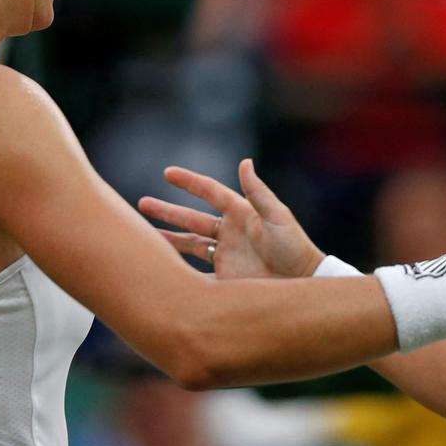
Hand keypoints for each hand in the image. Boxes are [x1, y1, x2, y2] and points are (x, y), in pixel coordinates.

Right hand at [138, 159, 324, 279]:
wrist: (303, 284)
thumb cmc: (294, 248)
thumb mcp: (277, 217)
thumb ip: (258, 192)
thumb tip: (245, 162)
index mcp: (240, 214)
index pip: (210, 192)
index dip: (189, 182)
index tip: (168, 173)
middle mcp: (229, 233)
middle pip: (191, 218)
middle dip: (167, 211)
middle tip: (142, 203)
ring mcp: (225, 255)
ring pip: (189, 244)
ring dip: (168, 238)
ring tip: (145, 235)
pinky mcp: (224, 278)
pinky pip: (196, 272)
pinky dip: (179, 269)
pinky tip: (163, 268)